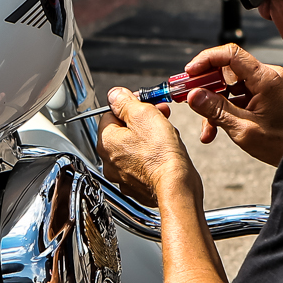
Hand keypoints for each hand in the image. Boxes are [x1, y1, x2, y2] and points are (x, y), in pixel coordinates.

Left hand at [98, 88, 200, 206]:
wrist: (176, 188)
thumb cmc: (161, 155)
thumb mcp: (143, 115)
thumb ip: (125, 102)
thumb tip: (115, 95)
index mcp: (106, 141)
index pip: (110, 114)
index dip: (131, 106)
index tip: (146, 104)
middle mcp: (109, 161)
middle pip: (122, 131)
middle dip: (142, 121)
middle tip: (160, 117)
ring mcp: (122, 176)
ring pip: (133, 148)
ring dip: (148, 138)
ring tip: (165, 136)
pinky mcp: (137, 187)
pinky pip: (142, 165)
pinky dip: (152, 158)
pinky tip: (164, 154)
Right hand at [178, 44, 282, 166]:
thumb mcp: (244, 130)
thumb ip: (216, 110)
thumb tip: (193, 96)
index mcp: (266, 78)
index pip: (230, 54)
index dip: (206, 60)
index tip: (189, 74)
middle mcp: (268, 75)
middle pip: (228, 70)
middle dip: (206, 86)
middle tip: (187, 99)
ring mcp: (268, 85)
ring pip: (231, 85)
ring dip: (215, 104)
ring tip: (206, 129)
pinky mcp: (268, 95)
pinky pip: (240, 95)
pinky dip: (227, 109)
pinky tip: (216, 129)